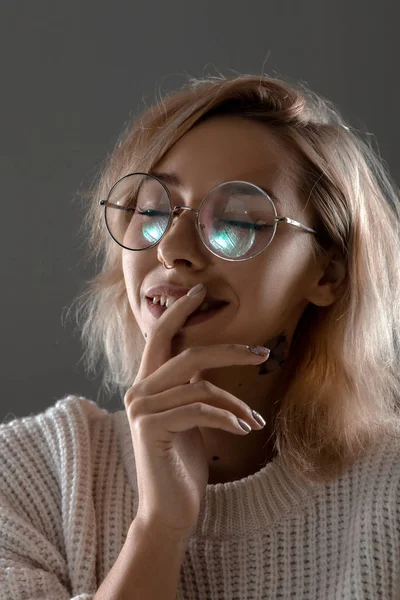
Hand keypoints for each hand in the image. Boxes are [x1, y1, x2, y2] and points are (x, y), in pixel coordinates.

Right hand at [124, 284, 269, 540]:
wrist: (169, 508)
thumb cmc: (184, 462)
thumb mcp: (190, 417)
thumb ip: (190, 388)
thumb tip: (210, 364)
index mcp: (148, 384)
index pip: (160, 336)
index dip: (179, 311)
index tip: (200, 292)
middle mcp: (139, 390)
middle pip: (188, 354)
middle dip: (229, 351)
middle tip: (262, 352)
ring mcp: (141, 408)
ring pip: (201, 386)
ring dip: (236, 404)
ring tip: (255, 420)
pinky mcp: (150, 427)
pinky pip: (199, 409)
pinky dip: (228, 417)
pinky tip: (245, 428)